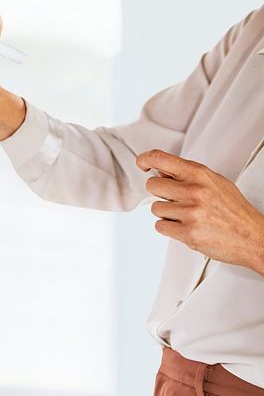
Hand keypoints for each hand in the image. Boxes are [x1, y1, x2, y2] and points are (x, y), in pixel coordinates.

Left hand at [137, 149, 263, 275]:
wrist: (253, 237)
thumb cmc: (235, 211)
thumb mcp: (215, 182)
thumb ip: (189, 175)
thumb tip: (162, 172)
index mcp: (200, 175)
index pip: (161, 158)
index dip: (145, 160)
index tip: (142, 165)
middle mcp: (194, 191)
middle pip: (152, 186)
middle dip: (161, 194)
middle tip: (176, 200)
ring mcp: (191, 212)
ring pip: (155, 208)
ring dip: (167, 213)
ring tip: (187, 216)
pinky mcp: (187, 232)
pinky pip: (160, 226)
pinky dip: (169, 228)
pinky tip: (186, 226)